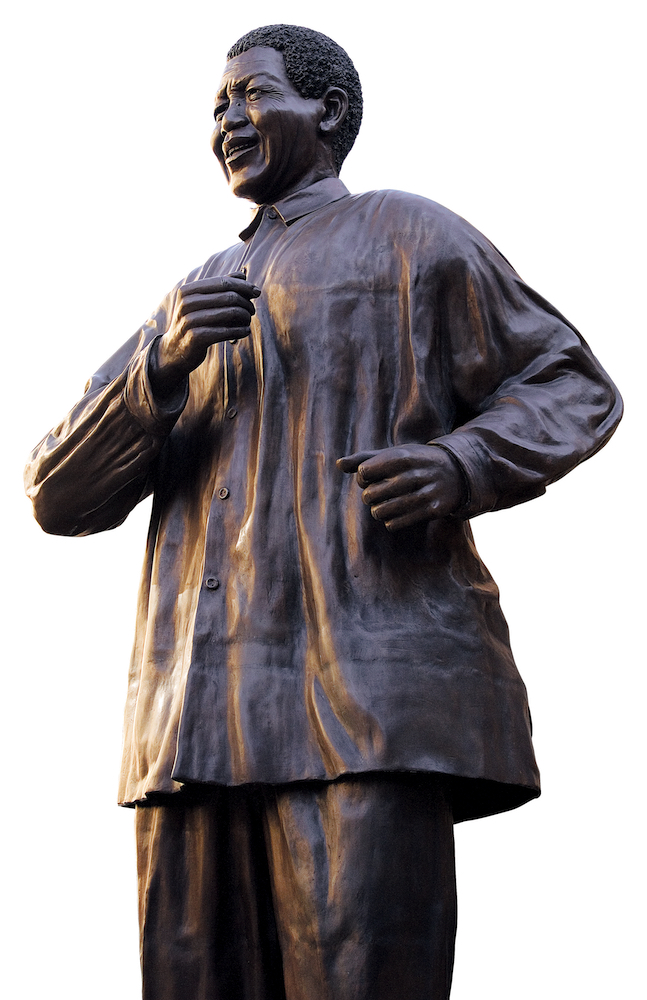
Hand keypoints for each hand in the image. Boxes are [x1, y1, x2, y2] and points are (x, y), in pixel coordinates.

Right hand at [149, 271, 260, 395]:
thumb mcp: (201, 302)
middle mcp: (186, 303)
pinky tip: (245, 331)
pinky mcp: (195, 338)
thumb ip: (219, 287)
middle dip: (245, 303)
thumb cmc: (193, 322)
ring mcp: (189, 320)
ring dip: (245, 317)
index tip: (256, 292)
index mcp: (188, 290)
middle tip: (252, 310)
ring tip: (248, 320)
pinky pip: (225, 332)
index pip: (222, 282)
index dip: (243, 286)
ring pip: (230, 313)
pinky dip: (240, 330)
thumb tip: (242, 275)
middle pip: (228, 297)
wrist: (174, 351)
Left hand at [337, 444, 465, 530]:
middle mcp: (414, 474)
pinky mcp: (432, 509)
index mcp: (402, 456)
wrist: (457, 473)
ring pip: (381, 512)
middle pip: (370, 494)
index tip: (372, 477)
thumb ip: (365, 458)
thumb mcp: (394, 454)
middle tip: (378, 494)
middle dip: (369, 496)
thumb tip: (338, 464)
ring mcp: (425, 492)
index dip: (363, 477)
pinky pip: (396, 523)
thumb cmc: (417, 462)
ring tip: (383, 506)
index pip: (364, 472)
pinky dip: (390, 522)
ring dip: (377, 511)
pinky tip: (395, 515)